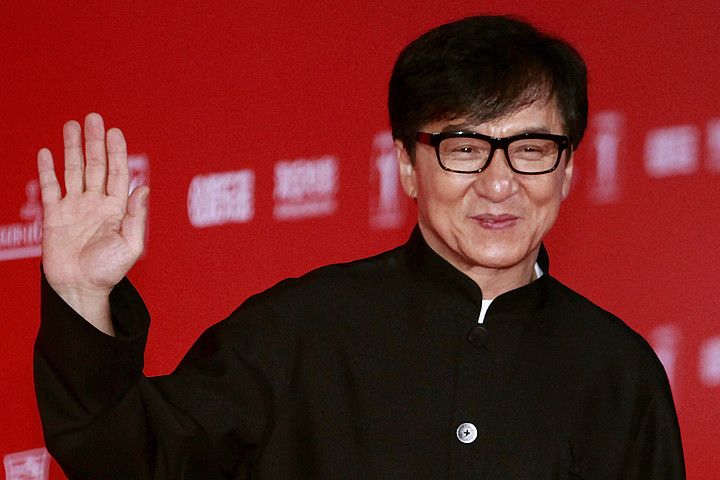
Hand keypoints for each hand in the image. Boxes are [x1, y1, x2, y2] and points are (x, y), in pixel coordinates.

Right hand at [38, 113, 148, 333]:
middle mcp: (96, 203)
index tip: (114, 132)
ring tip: (72, 125)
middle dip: (95, 142)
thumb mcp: (130, 246)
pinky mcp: (54, 216)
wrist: (80, 288)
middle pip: (95, 166)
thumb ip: (137, 218)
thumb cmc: (109, 271)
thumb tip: (143, 189)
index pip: (118, 174)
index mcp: (117, 209)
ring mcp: (75, 207)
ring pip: (73, 171)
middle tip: (94, 118)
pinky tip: (47, 152)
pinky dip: (48, 170)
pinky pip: (50, 188)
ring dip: (72, 148)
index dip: (117, 153)